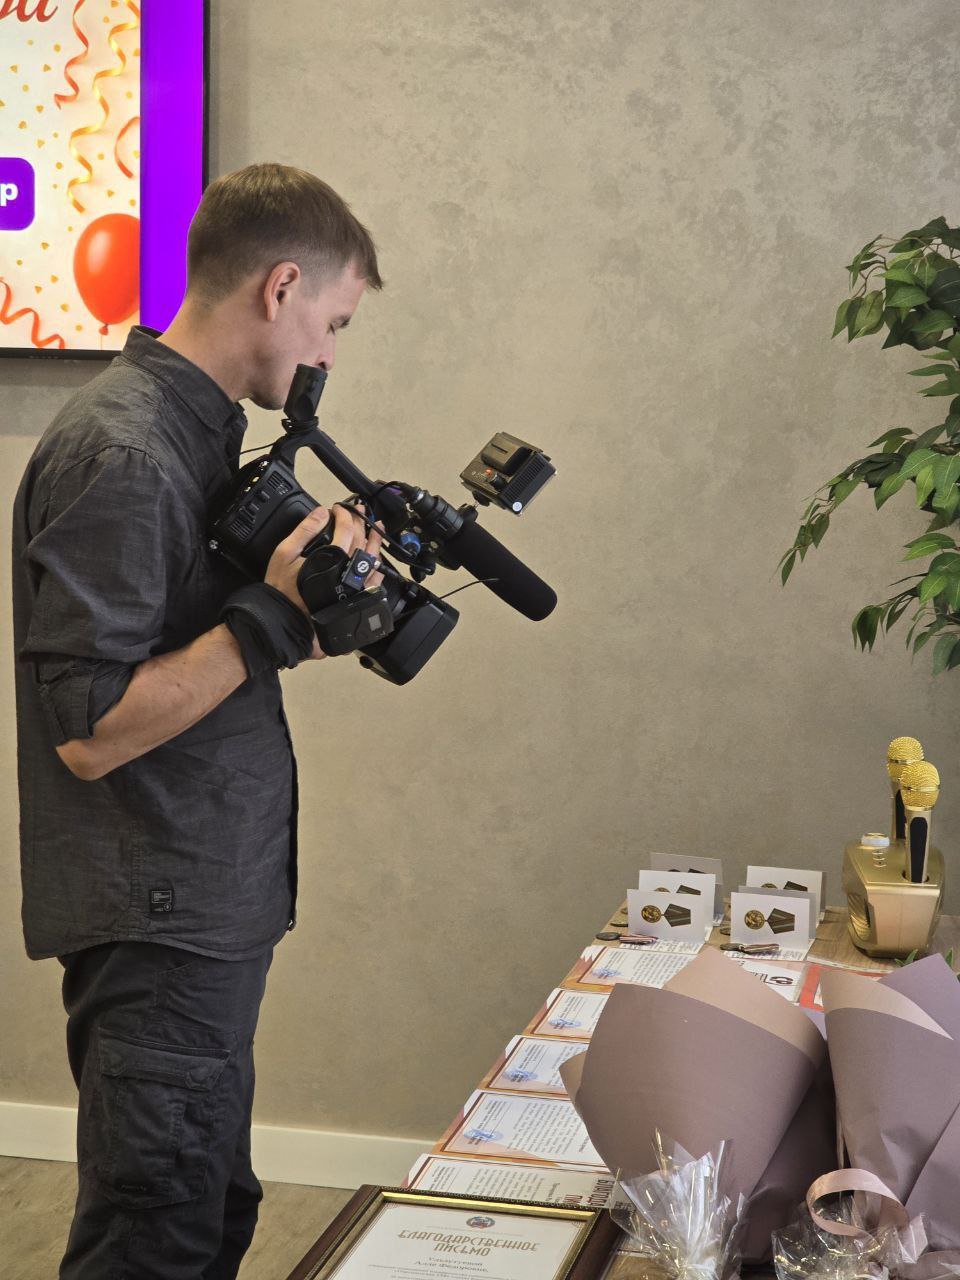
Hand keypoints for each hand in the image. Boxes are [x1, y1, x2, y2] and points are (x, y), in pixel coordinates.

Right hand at [264, 504, 383, 658]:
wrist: (285, 618)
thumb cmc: (283, 587)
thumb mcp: (285, 553)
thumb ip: (304, 531)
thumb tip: (321, 512)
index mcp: (332, 559)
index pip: (345, 530)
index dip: (344, 515)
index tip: (338, 508)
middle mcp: (347, 572)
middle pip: (360, 542)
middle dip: (361, 522)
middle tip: (360, 510)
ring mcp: (354, 586)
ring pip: (371, 560)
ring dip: (374, 541)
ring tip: (377, 528)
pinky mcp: (354, 598)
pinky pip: (372, 581)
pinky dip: (377, 567)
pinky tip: (377, 559)